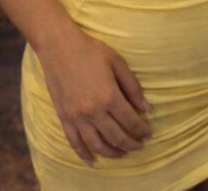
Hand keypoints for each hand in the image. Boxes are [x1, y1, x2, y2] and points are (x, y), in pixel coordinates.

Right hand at [38, 25, 152, 166]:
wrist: (59, 46)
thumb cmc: (90, 50)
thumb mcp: (117, 62)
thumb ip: (132, 86)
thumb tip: (146, 108)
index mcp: (109, 96)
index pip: (130, 121)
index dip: (142, 129)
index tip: (149, 133)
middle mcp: (93, 111)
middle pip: (116, 137)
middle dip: (131, 144)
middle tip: (140, 145)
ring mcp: (77, 116)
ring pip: (97, 145)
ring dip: (112, 153)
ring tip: (122, 153)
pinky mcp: (64, 117)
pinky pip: (74, 142)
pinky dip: (84, 154)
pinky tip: (92, 161)